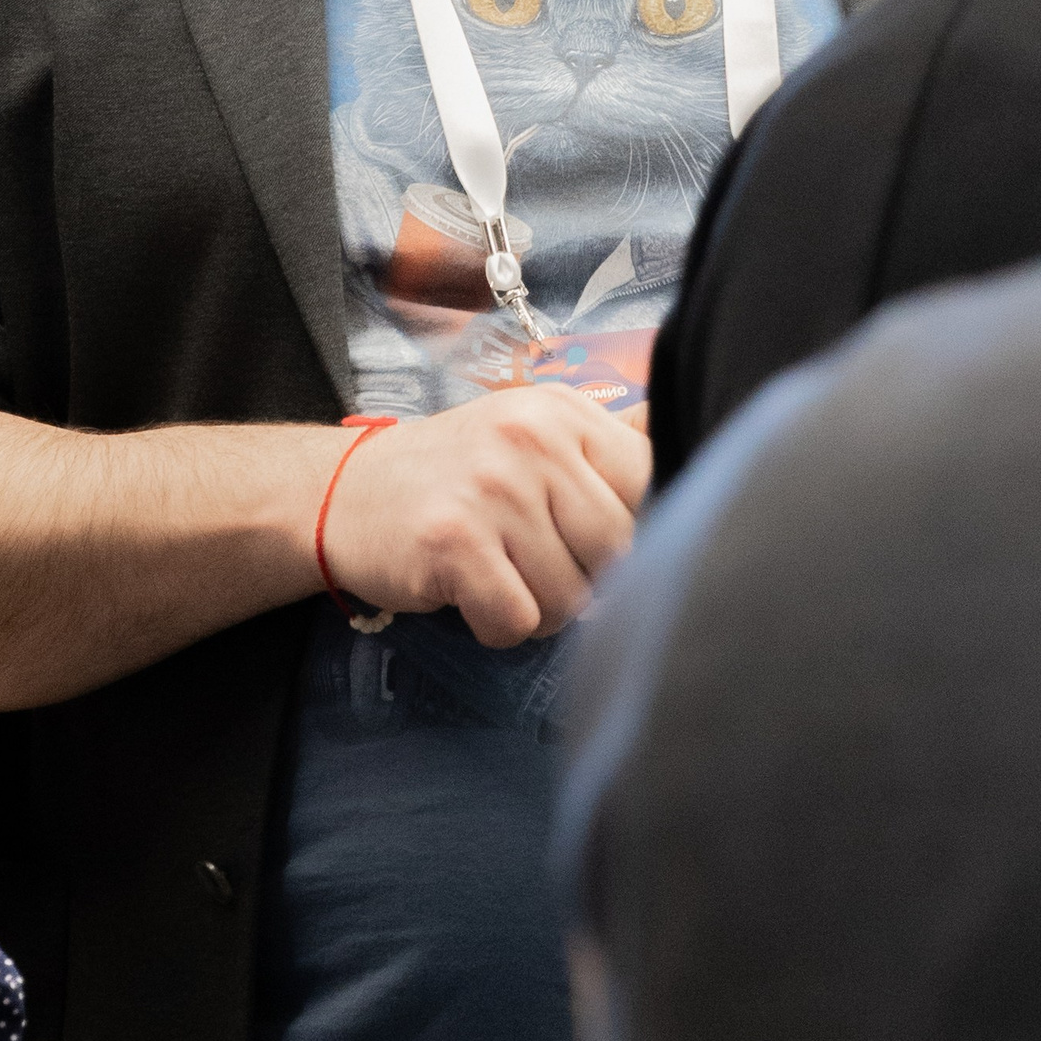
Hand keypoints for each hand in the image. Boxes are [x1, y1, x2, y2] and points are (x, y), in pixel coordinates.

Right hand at [317, 386, 650, 647]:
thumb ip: (605, 457)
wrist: (343, 492)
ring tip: (496, 577)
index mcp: (562, 412)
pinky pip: (518, 620)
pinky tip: (469, 597)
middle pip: (619, 551)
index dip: (633, 536)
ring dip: (537, 610)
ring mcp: (492, 487)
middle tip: (531, 566)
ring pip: (571, 597)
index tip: (586, 543)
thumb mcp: (531, 440)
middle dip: (583, 582)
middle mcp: (531, 439)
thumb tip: (697, 460)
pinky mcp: (454, 540)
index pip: (652, 487)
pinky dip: (497, 627)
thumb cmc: (454, 479)